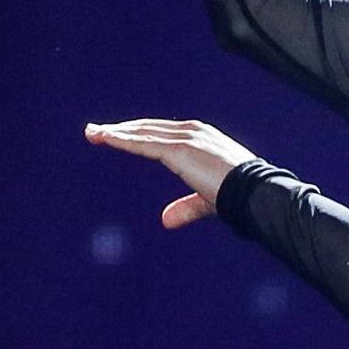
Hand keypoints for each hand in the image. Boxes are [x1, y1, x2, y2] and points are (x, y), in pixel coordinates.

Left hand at [84, 117, 259, 228]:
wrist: (256, 194)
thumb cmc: (241, 196)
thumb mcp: (208, 201)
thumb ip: (186, 207)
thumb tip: (164, 221)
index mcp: (201, 137)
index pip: (161, 131)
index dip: (137, 133)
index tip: (115, 135)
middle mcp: (193, 131)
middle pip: (147, 127)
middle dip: (120, 129)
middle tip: (93, 130)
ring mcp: (187, 138)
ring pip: (142, 132)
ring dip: (115, 132)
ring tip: (92, 133)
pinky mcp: (180, 150)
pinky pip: (145, 144)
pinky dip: (123, 141)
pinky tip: (106, 139)